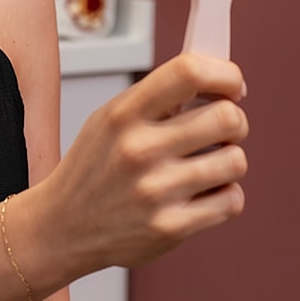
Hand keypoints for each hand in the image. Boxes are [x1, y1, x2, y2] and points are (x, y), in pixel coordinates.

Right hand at [45, 53, 248, 276]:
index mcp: (124, 114)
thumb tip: (219, 81)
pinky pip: (232, 200)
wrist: (63, 227)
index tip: (231, 85)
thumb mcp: (109, 119)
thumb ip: (158, 98)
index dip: (224, 74)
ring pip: (236, 160)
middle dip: (235, 121)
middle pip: (227, 118)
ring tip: (207, 165)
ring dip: (229, 160)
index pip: (189, 72)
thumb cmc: (93, 168)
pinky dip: (225, 195)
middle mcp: (139, 149)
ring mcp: (156, 191)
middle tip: (222, 130)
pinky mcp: (171, 228)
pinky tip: (202, 194)